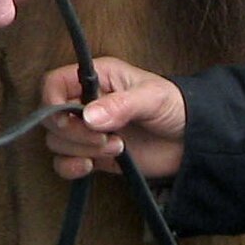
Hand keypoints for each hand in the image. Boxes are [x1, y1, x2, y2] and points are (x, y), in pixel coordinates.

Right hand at [38, 56, 186, 181]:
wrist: (193, 141)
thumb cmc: (176, 106)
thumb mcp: (152, 98)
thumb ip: (121, 105)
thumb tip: (89, 117)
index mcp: (96, 77)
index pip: (53, 83)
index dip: (52, 102)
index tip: (70, 119)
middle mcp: (86, 102)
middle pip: (51, 117)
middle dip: (73, 132)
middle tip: (104, 137)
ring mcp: (88, 130)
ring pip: (57, 141)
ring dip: (80, 150)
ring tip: (116, 147)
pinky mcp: (94, 154)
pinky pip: (64, 163)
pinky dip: (70, 168)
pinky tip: (89, 167)